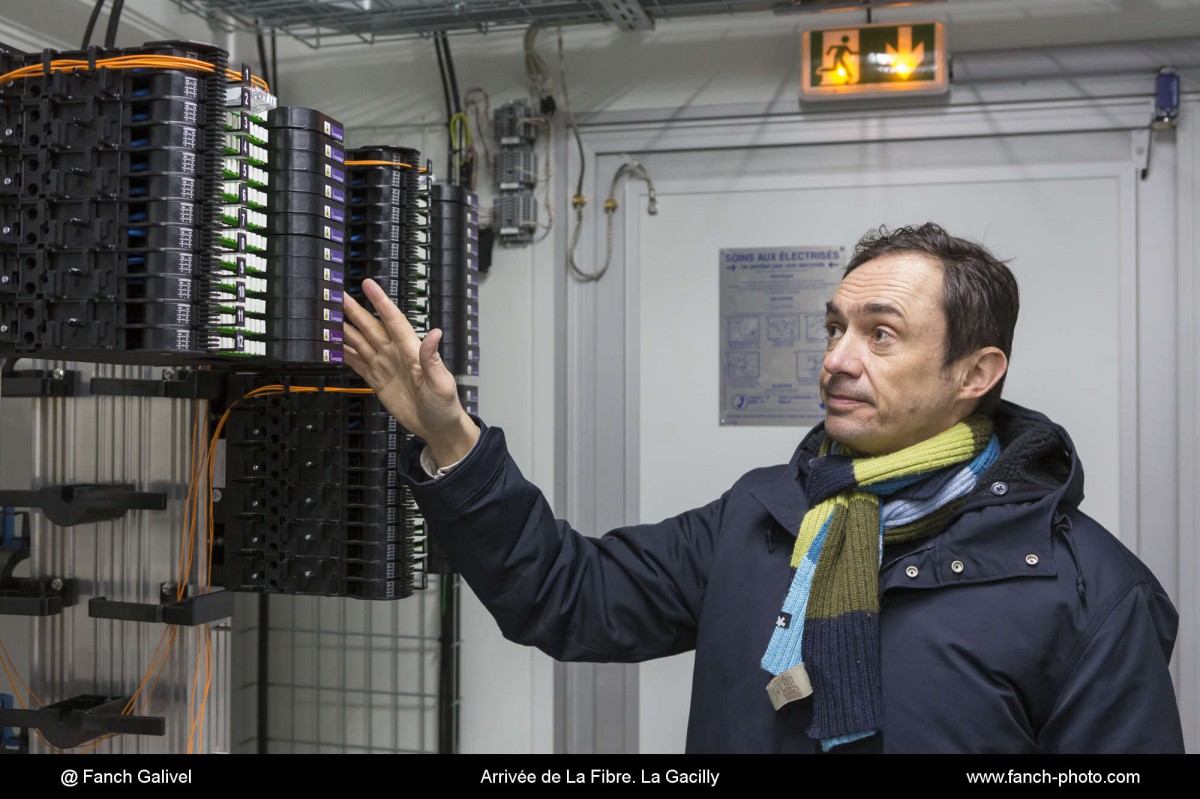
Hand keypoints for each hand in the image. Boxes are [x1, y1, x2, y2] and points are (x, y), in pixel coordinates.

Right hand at [342, 279, 478, 466]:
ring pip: (360, 342)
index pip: (393, 321)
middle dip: (353, 311)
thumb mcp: (442, 383)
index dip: (380, 302)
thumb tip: (435, 334)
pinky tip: (331, 345)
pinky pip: (357, 363)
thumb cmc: (445, 405)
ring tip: (327, 317)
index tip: (368, 285)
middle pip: (370, 327)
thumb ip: (433, 359)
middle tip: (336, 295)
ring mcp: (384, 366)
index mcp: (411, 351)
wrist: (438, 428)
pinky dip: (343, 353)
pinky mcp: (377, 380)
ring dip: (344, 330)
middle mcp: (395, 354)